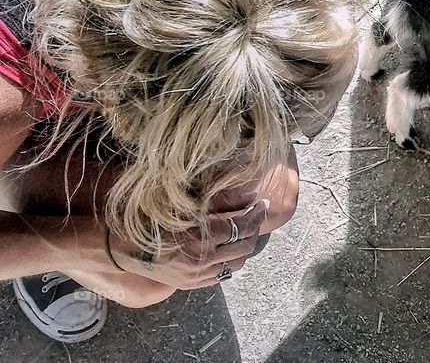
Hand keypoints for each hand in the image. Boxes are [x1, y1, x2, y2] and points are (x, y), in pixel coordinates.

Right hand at [108, 199, 269, 289]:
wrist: (118, 247)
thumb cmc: (148, 218)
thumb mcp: (183, 205)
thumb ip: (218, 202)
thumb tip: (249, 195)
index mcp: (201, 238)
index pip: (241, 226)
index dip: (255, 214)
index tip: (261, 202)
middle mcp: (202, 261)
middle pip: (243, 246)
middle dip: (254, 228)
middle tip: (256, 213)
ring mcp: (197, 277)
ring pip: (235, 264)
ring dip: (245, 246)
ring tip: (246, 230)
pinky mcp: (189, 285)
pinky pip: (221, 276)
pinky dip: (230, 261)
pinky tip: (229, 249)